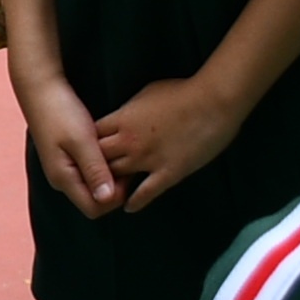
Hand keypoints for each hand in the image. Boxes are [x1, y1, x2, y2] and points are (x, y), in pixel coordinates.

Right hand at [12, 43, 119, 217]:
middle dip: (114, 187)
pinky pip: (89, 171)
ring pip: (93, 185)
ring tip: (120, 153)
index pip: (94, 209)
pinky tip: (109, 147)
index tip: (127, 173)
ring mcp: (63, 168)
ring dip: (109, 174)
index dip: (115, 198)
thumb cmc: (60, 111)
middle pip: (94, 200)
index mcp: (63, 178)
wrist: (40, 87)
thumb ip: (95, 169)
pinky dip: (102, 165)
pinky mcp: (67, 157)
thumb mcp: (81, 140)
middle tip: (127, 161)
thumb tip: (107, 198)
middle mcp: (62, 178)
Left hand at [92, 70, 252, 211]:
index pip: (92, 136)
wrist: (213, 102)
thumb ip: (130, 109)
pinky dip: (135, 202)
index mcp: (123, 119)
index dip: (87, 144)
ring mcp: (147, 159)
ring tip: (108, 193)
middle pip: (98, 159)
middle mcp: (129, 142)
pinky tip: (129, 207)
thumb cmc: (182, 91)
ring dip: (111, 185)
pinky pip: (145, 193)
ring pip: (117, 178)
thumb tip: (122, 116)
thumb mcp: (146, 93)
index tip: (87, 151)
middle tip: (93, 175)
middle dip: (94, 166)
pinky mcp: (168, 173)